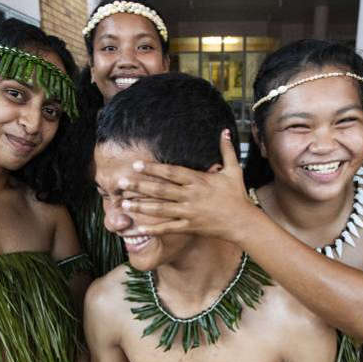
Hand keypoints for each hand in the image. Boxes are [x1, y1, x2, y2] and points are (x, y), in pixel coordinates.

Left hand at [118, 129, 252, 241]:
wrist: (242, 222)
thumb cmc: (237, 195)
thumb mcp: (234, 170)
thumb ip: (227, 150)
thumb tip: (224, 131)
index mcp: (198, 180)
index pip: (171, 172)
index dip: (153, 168)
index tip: (135, 164)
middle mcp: (191, 196)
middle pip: (160, 190)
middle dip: (139, 186)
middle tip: (119, 183)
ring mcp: (189, 213)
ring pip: (161, 209)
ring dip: (141, 207)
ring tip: (123, 204)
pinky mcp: (190, 227)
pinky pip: (169, 228)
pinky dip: (154, 229)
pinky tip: (138, 229)